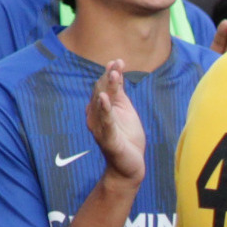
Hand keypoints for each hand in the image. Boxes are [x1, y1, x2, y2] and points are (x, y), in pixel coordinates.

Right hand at [87, 60, 146, 184]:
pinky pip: (106, 123)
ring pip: (102, 104)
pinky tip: (105, 99)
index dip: (110, 73)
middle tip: (117, 63)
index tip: (118, 61)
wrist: (130, 165)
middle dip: (109, 77)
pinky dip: (105, 110)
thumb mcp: (125, 109)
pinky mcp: (108, 139)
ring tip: (113, 74)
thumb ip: (119, 92)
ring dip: (107, 88)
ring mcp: (100, 128)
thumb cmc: (126, 137)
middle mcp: (96, 117)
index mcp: (100, 108)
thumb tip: (116, 71)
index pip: (103, 87)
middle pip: (101, 92)